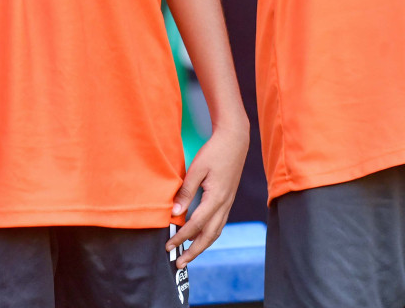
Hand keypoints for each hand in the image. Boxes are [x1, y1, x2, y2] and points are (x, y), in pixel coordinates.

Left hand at [166, 120, 249, 266]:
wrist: (235, 140)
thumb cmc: (214, 152)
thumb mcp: (196, 169)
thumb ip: (185, 191)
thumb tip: (174, 213)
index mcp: (216, 198)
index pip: (196, 224)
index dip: (181, 237)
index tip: (168, 245)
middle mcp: (224, 205)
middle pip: (208, 236)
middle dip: (193, 251)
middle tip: (179, 263)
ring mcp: (228, 203)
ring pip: (215, 232)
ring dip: (202, 246)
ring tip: (188, 255)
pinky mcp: (228, 200)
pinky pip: (219, 224)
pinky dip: (209, 235)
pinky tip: (200, 237)